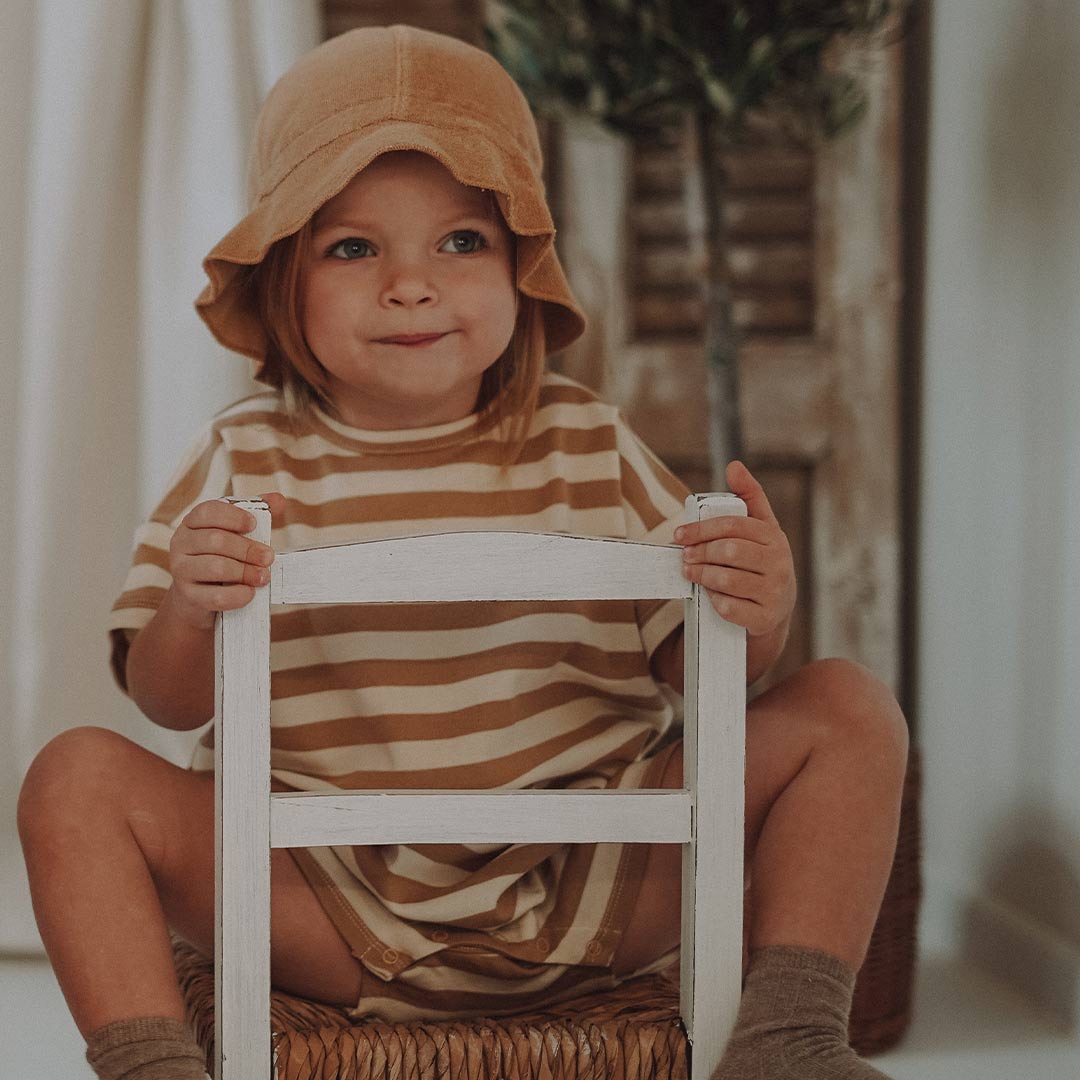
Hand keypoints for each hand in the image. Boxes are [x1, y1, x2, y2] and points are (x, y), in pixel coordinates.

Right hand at [167, 492, 286, 629]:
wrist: (199, 593)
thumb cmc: (222, 556)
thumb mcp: (236, 532)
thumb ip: (257, 513)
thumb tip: (279, 499)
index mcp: (193, 522)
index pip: (208, 511)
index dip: (233, 516)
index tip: (253, 525)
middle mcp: (182, 542)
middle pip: (215, 540)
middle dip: (247, 549)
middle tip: (269, 557)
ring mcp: (181, 569)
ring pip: (215, 567)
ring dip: (245, 572)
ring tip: (263, 576)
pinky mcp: (188, 595)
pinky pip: (214, 596)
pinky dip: (237, 595)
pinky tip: (250, 593)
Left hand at [675, 461, 795, 636]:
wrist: (775, 611)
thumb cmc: (761, 563)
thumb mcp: (760, 529)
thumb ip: (749, 497)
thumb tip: (734, 466)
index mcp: (774, 537)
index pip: (733, 525)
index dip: (701, 528)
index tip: (679, 535)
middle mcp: (779, 563)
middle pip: (729, 551)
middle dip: (700, 552)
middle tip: (684, 556)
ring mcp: (774, 592)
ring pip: (727, 579)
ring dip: (702, 575)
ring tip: (691, 572)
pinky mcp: (765, 618)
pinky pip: (730, 607)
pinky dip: (715, 601)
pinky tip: (711, 596)